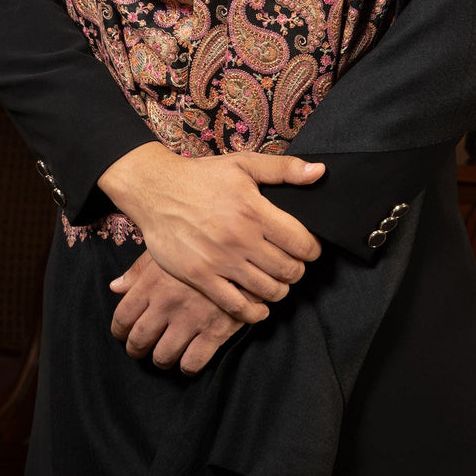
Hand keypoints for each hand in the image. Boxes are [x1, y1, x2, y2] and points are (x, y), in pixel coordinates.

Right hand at [97, 144, 323, 320]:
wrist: (155, 190)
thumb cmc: (202, 175)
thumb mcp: (244, 163)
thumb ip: (284, 168)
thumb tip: (320, 172)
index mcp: (254, 210)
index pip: (301, 243)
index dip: (311, 249)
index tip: (308, 249)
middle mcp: (240, 238)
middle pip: (288, 270)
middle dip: (297, 270)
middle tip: (291, 265)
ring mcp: (219, 260)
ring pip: (267, 290)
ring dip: (279, 290)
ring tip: (275, 281)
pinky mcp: (200, 277)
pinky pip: (236, 306)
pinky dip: (253, 312)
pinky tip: (258, 306)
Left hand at [109, 249, 255, 373]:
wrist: (246, 251)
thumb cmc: (202, 248)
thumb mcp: (168, 250)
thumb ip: (139, 270)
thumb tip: (115, 287)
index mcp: (152, 282)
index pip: (122, 317)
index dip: (119, 331)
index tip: (123, 333)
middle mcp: (167, 303)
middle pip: (139, 341)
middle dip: (137, 349)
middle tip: (141, 348)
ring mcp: (191, 319)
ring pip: (163, 357)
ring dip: (161, 359)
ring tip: (165, 353)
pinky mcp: (214, 331)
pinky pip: (192, 363)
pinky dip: (187, 366)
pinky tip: (189, 357)